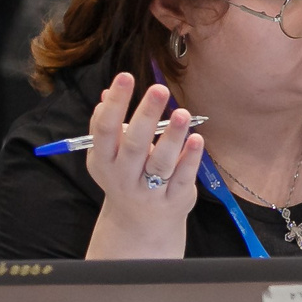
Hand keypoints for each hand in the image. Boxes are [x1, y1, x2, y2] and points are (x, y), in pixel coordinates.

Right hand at [81, 74, 200, 260]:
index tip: (125, 76)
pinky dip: (190, 159)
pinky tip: (197, 138)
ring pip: (160, 163)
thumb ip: (109, 126)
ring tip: (181, 113)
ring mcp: (148, 190)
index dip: (114, 103)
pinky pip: (182, 177)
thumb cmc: (126, 176)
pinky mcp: (173, 199)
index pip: (105, 129)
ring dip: (171, 137)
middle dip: (145, 115)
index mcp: (104, 160)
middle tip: (159, 89)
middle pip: (134, 144)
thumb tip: (107, 93)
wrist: (139, 224)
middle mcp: (123, 176)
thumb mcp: (111, 155)